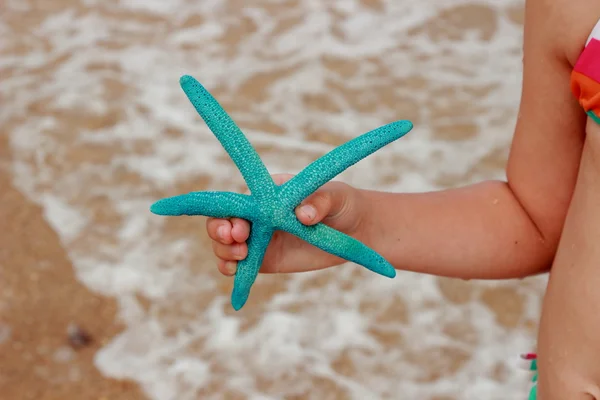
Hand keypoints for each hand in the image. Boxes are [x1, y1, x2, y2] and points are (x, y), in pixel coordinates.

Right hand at [206, 173, 366, 275]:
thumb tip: (303, 214)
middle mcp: (259, 215)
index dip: (230, 213)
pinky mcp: (268, 259)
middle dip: (221, 233)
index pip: (238, 200)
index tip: (239, 227)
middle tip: (239, 242)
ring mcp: (262, 238)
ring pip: (227, 245)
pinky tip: (234, 271)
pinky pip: (242, 265)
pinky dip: (232, 269)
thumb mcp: (334, 197)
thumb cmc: (342, 203)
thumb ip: (319, 202)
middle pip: (224, 222)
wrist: (356, 229)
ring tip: (240, 257)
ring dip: (224, 252)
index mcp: (267, 194)